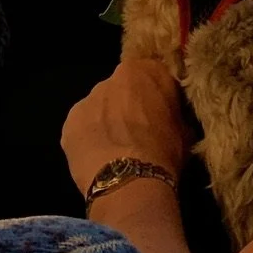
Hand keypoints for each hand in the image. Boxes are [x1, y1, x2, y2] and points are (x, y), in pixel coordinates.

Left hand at [62, 58, 190, 198]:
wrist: (129, 181)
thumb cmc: (163, 152)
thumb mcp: (183, 129)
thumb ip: (172, 114)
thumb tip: (169, 119)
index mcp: (146, 71)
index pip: (152, 75)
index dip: (154, 96)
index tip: (159, 114)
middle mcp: (113, 78)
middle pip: (121, 89)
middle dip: (127, 106)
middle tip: (136, 133)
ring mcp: (88, 99)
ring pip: (99, 108)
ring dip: (106, 122)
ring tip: (115, 150)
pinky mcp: (69, 123)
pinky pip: (81, 128)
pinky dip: (88, 140)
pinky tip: (97, 158)